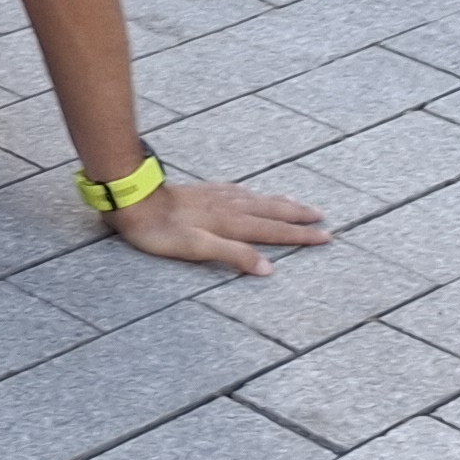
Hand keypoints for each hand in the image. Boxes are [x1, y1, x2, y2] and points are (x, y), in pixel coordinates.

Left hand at [105, 174, 331, 275]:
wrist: (134, 199)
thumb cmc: (161, 231)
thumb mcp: (196, 249)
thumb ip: (233, 255)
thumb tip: (269, 268)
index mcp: (231, 223)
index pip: (273, 230)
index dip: (300, 235)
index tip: (326, 236)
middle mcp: (229, 207)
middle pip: (271, 211)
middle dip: (298, 216)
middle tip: (323, 217)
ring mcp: (217, 196)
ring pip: (257, 199)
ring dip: (280, 203)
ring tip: (298, 204)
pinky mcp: (204, 192)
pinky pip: (239, 191)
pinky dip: (254, 194)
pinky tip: (252, 193)